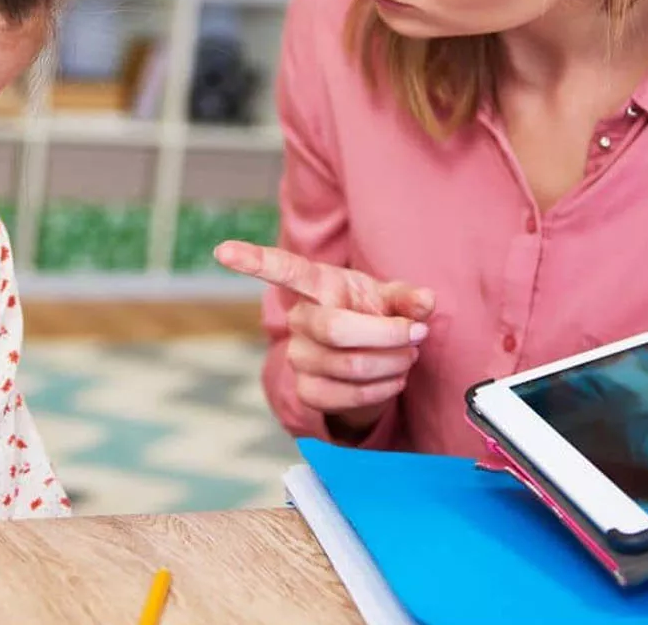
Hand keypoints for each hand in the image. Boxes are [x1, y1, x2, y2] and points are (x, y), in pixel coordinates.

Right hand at [213, 240, 433, 436]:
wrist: (370, 358)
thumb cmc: (373, 316)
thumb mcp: (391, 299)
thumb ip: (407, 297)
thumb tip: (426, 302)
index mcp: (318, 285)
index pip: (283, 270)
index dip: (252, 260)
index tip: (221, 250)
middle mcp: (299, 319)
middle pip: (336, 329)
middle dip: (387, 335)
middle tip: (416, 334)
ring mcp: (299, 357)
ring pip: (349, 366)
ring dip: (393, 363)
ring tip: (407, 356)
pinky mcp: (307, 391)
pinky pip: (347, 395)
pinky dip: (383, 388)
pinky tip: (393, 377)